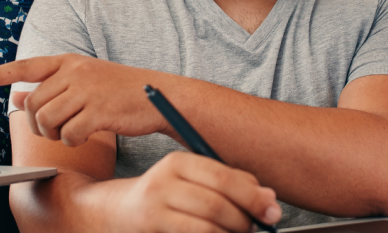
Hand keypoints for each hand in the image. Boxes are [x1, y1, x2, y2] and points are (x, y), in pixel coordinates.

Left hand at [0, 54, 170, 145]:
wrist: (158, 94)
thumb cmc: (118, 90)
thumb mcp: (83, 81)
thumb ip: (51, 86)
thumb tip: (16, 94)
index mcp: (68, 61)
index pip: (26, 66)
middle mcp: (75, 71)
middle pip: (33, 103)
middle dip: (38, 123)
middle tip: (57, 129)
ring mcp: (87, 90)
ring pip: (47, 120)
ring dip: (54, 134)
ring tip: (72, 132)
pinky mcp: (99, 111)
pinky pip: (69, 134)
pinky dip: (73, 142)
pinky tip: (85, 137)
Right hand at [111, 152, 280, 232]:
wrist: (115, 214)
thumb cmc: (165, 196)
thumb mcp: (192, 179)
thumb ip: (230, 182)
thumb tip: (269, 198)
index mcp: (177, 162)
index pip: (223, 177)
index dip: (253, 197)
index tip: (272, 210)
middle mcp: (162, 184)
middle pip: (217, 205)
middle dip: (245, 221)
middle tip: (256, 227)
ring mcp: (154, 212)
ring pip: (208, 228)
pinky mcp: (152, 231)